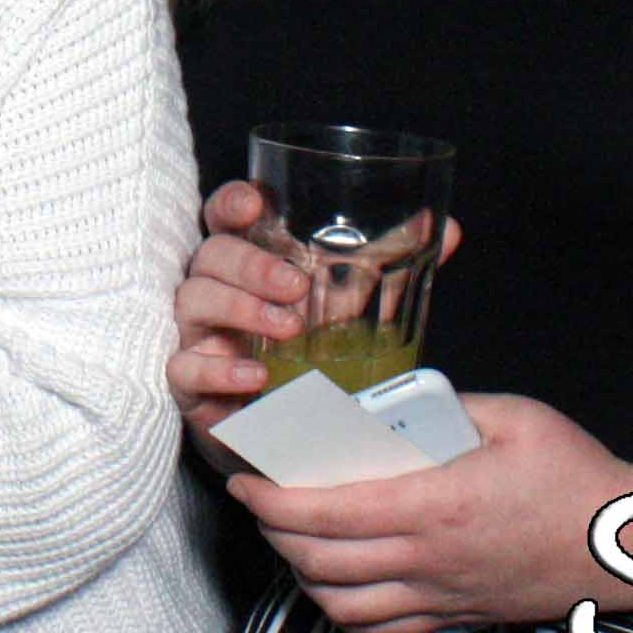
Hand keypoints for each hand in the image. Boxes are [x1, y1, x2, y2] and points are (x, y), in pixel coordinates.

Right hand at [167, 180, 466, 435]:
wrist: (288, 429)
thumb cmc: (313, 348)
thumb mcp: (352, 302)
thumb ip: (391, 263)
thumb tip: (447, 228)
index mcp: (248, 258)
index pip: (223, 216)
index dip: (232, 203)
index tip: (256, 204)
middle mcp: (216, 288)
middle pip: (210, 256)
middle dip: (250, 265)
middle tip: (295, 285)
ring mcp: (198, 334)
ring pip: (194, 301)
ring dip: (240, 310)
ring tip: (289, 328)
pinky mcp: (191, 383)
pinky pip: (185, 366)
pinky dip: (219, 368)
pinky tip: (255, 376)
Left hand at [226, 393, 632, 632]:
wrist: (632, 546)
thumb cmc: (576, 476)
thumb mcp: (513, 416)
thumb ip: (447, 407)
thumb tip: (389, 403)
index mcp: (434, 506)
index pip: (322, 513)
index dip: (268, 500)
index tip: (244, 478)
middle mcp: (427, 561)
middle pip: (316, 562)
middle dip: (271, 533)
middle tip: (259, 499)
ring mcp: (441, 598)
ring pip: (339, 604)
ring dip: (300, 574)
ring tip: (291, 538)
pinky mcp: (456, 619)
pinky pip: (379, 630)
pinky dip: (343, 611)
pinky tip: (338, 583)